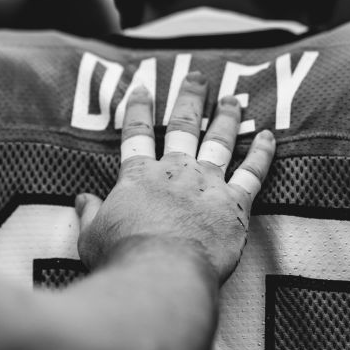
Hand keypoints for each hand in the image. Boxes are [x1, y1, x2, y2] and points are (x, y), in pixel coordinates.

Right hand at [75, 72, 275, 283]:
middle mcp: (175, 172)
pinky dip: (262, 153)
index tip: (143, 87)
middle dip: (190, 99)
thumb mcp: (91, 235)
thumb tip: (80, 199)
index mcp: (138, 176)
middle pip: (184, 126)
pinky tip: (268, 136)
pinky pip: (253, 173)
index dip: (139, 109)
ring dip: (227, 117)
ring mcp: (207, 184)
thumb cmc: (122, 257)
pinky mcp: (234, 205)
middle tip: (198, 77)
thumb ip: (90, 213)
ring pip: (220, 141)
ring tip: (233, 99)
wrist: (161, 272)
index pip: (138, 133)